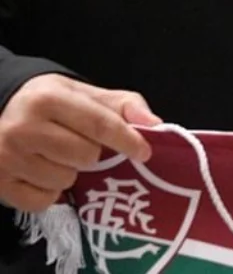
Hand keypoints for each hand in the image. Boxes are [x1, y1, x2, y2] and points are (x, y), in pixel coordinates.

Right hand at [0, 74, 161, 211]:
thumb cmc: (48, 103)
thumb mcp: (82, 93)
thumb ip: (123, 105)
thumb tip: (155, 124)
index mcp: (48, 99)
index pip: (99, 124)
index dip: (127, 140)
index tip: (145, 152)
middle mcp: (23, 128)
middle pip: (86, 157)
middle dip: (92, 155)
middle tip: (78, 144)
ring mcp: (7, 158)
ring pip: (65, 181)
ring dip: (70, 173)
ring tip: (55, 156)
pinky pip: (43, 201)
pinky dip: (49, 192)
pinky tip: (41, 173)